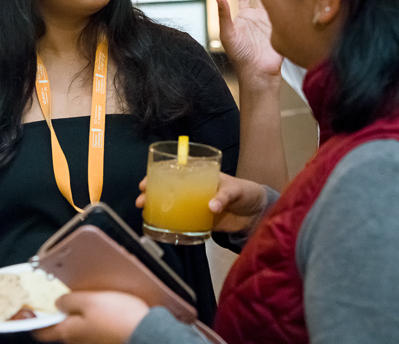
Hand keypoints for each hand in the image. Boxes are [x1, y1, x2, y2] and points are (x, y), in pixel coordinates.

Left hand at [34, 292, 148, 343]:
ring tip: (85, 299)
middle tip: (63, 297)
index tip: (33, 309)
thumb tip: (57, 303)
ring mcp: (92, 342)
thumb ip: (69, 301)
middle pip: (60, 329)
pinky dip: (91, 320)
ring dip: (77, 316)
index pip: (41, 332)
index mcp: (69, 332)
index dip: (35, 320)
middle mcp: (77, 341)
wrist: (145, 331)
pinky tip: (101, 309)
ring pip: (77, 328)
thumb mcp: (89, 300)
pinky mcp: (105, 340)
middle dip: (59, 314)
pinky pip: (92, 330)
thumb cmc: (118, 317)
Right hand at [136, 174, 267, 234]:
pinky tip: (161, 228)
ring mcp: (196, 205)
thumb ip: (224, 196)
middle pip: (168, 188)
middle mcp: (194, 189)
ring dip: (157, 208)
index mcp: (200, 175)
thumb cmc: (246, 192)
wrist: (257, 213)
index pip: (175, 171)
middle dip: (151, 193)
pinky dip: (171, 223)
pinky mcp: (201, 221)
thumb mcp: (236, 189)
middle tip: (141, 201)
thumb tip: (211, 206)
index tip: (146, 182)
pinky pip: (182, 221)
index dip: (157, 174)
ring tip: (145, 213)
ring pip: (172, 204)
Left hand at [217, 0, 282, 84]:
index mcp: (245, 17)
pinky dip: (290, 5)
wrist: (259, 72)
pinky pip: (287, 14)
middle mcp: (258, 18)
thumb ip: (224, 15)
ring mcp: (272, 23)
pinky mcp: (284, 29)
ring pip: (276, 2)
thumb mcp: (228, 34)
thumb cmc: (240, 56)